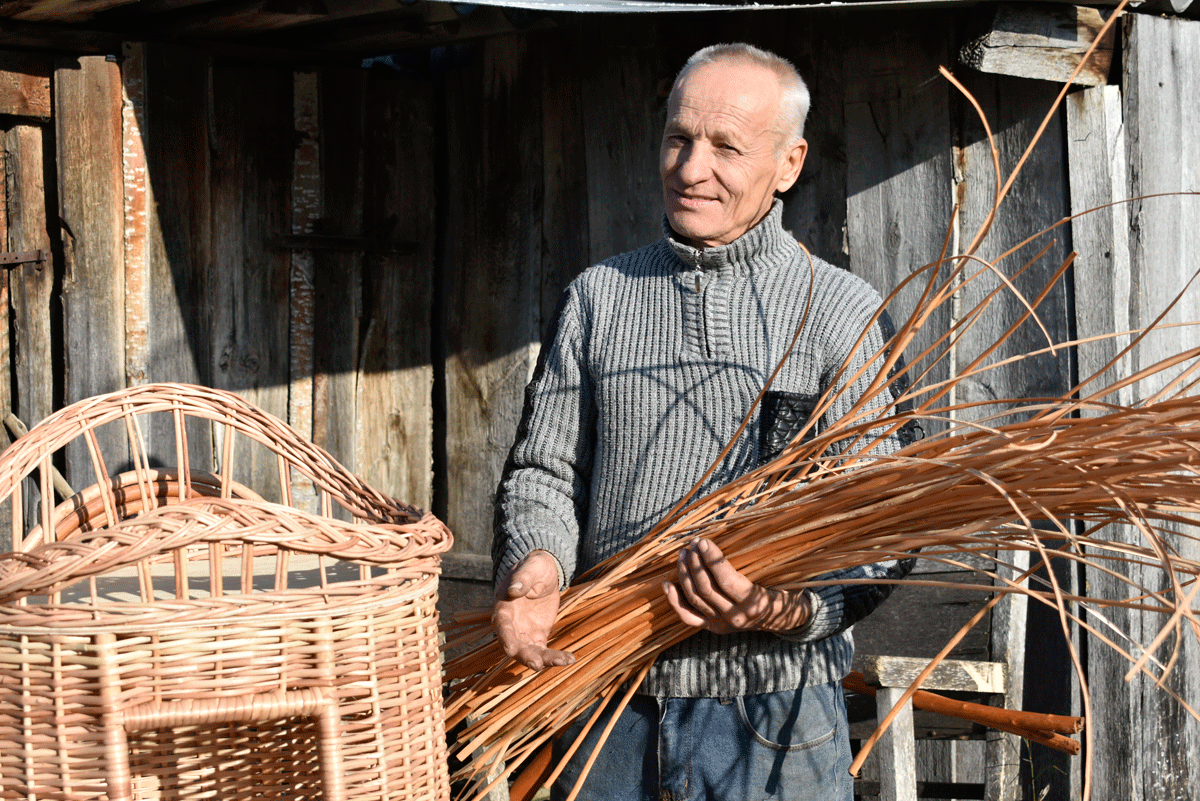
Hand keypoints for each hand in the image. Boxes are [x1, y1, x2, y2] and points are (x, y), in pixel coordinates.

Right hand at [493, 550, 575, 669]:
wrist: (544, 574)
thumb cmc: (534, 568)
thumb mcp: (531, 568)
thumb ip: (523, 578)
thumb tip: (513, 589)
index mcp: (504, 607)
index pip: (502, 625)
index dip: (505, 637)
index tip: (510, 649)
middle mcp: (511, 625)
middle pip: (515, 645)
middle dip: (525, 656)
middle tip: (538, 665)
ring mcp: (524, 633)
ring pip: (531, 652)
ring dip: (545, 659)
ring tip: (563, 661)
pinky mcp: (538, 637)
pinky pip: (545, 651)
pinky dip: (556, 657)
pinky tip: (570, 659)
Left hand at [663, 538, 810, 634]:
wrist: (788, 619)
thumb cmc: (786, 589)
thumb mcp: (787, 574)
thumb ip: (770, 557)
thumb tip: (760, 525)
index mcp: (754, 603)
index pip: (726, 580)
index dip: (712, 560)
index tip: (704, 541)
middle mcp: (735, 617)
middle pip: (706, 589)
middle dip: (696, 563)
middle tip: (693, 543)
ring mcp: (722, 624)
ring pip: (695, 599)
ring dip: (685, 575)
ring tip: (683, 553)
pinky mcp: (712, 627)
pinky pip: (688, 617)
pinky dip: (675, 602)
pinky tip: (667, 584)